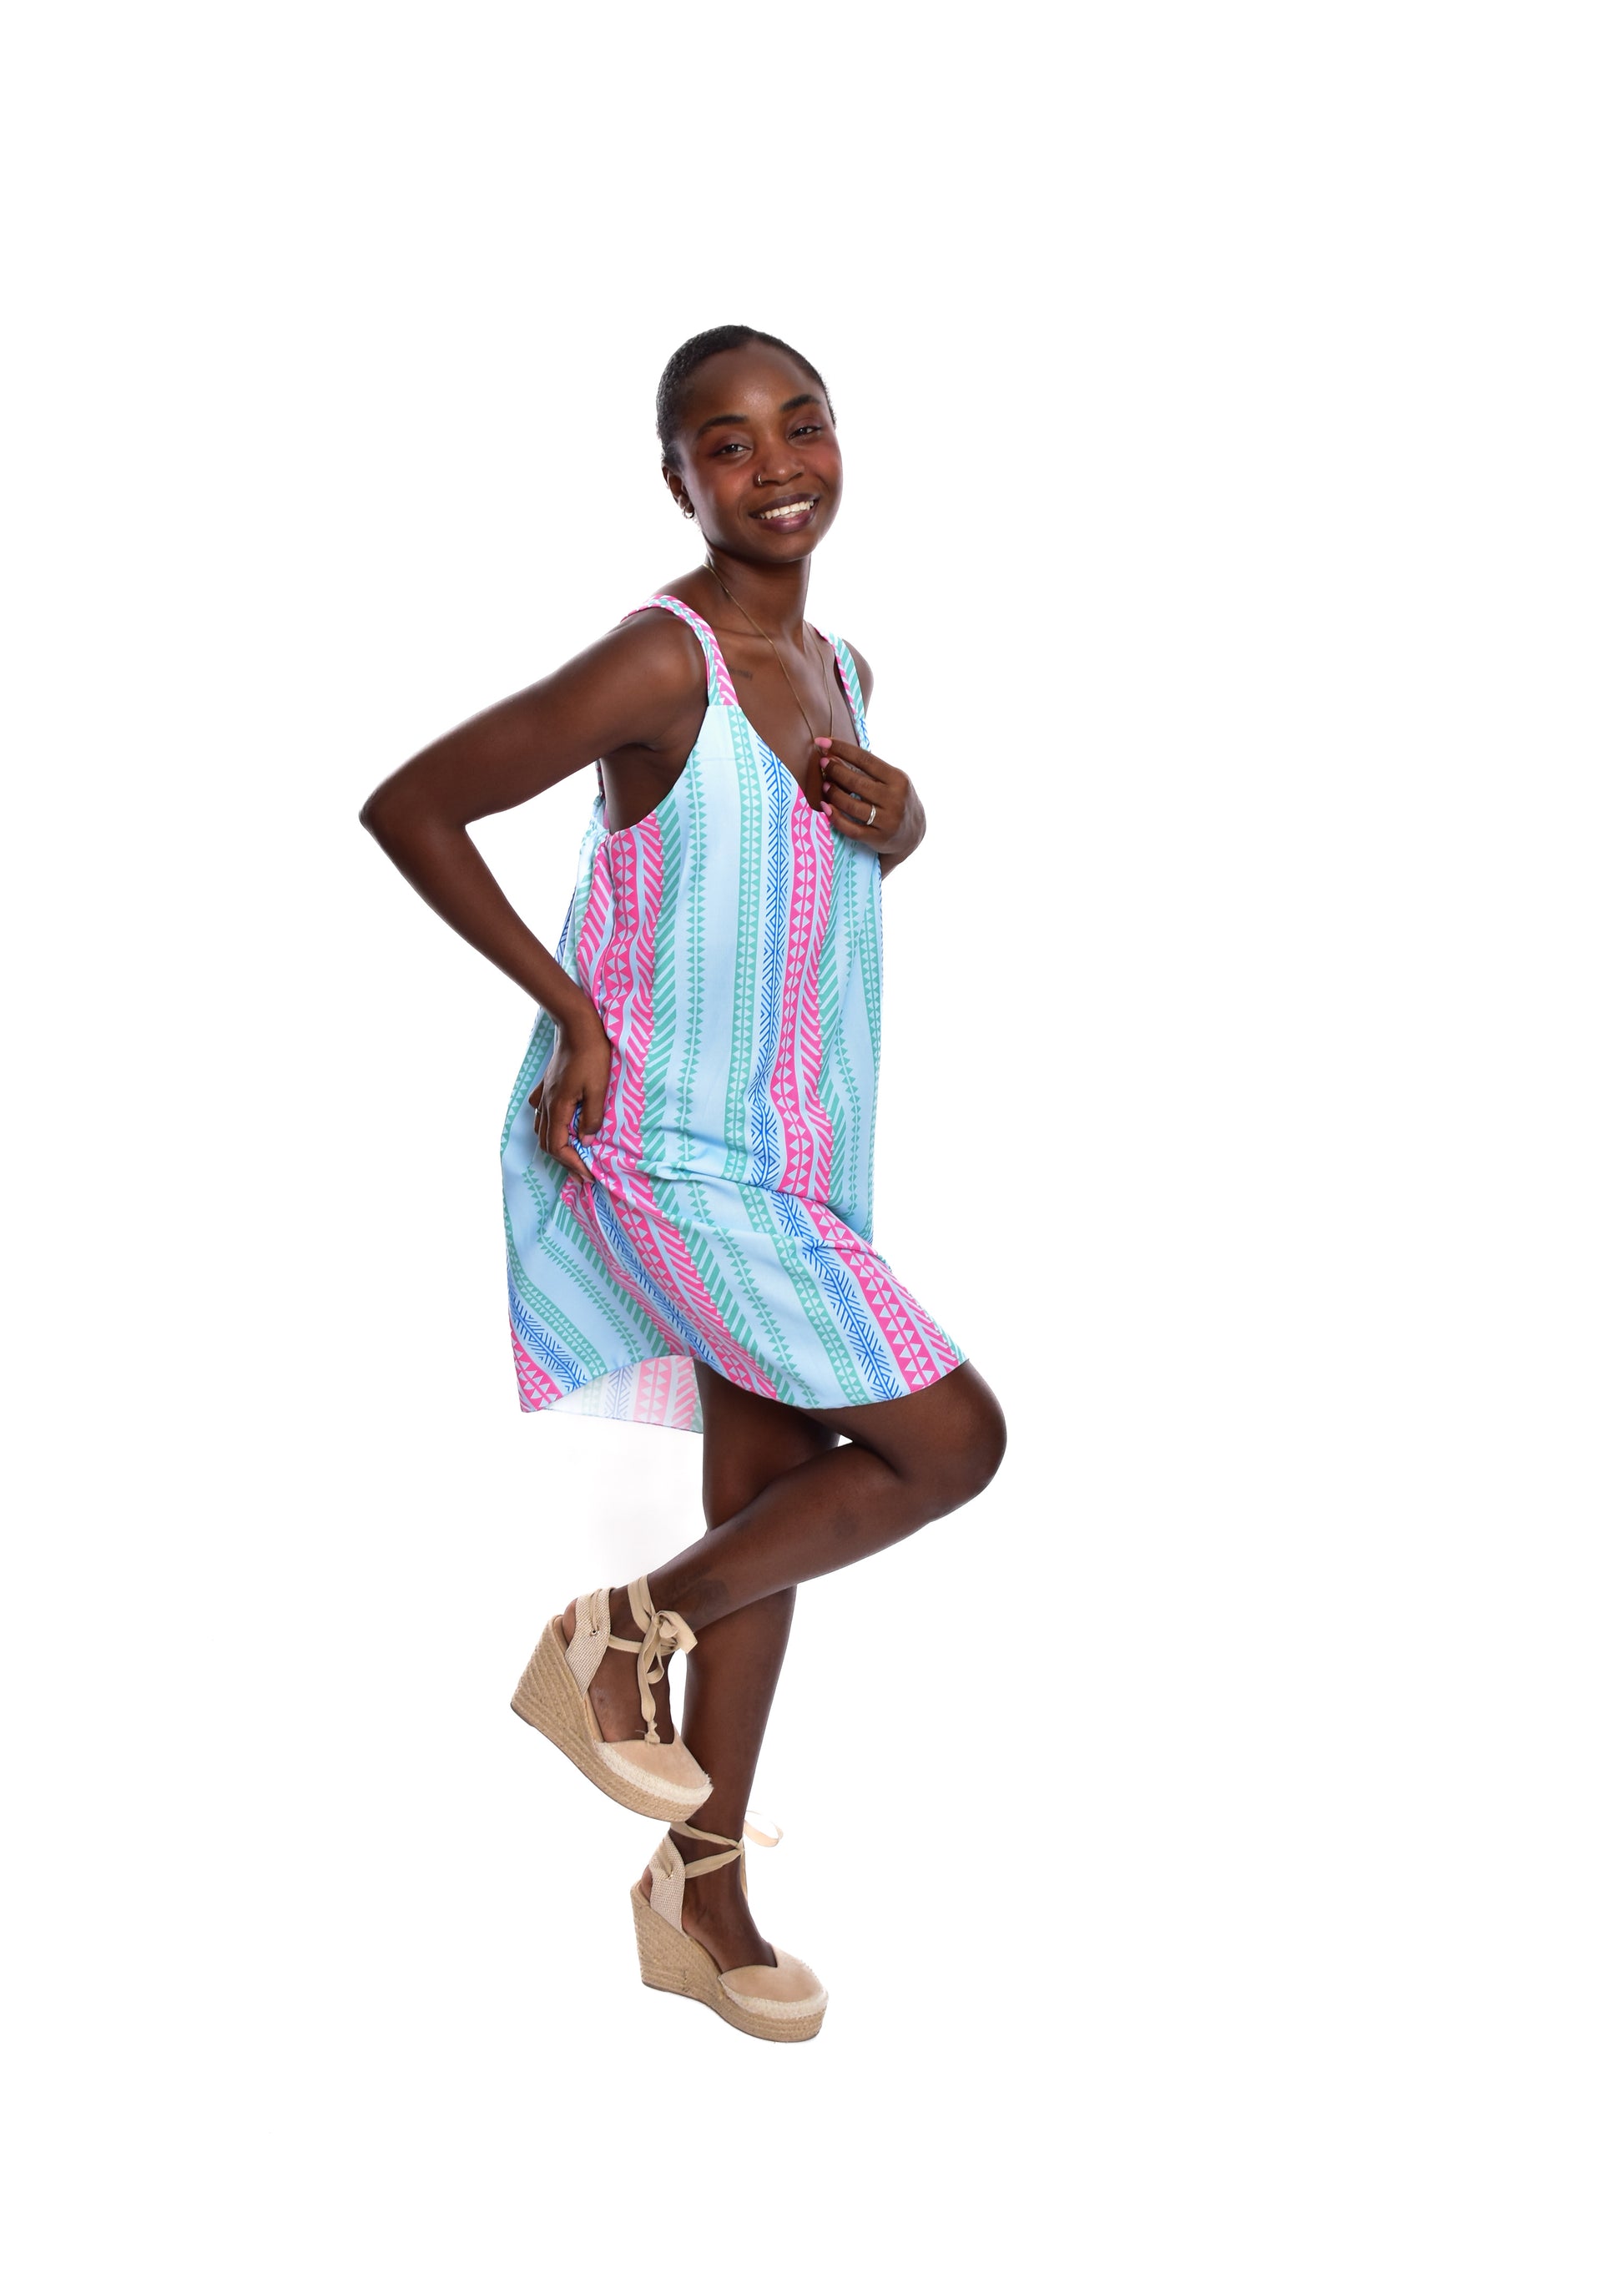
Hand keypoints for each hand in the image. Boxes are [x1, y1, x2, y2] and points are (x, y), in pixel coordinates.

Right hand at [529, 1007, 610, 1182]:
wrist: (577, 1025)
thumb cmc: (592, 1055)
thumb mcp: (599, 1089)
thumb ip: (592, 1117)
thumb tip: (588, 1141)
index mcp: (558, 1107)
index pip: (558, 1147)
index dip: (573, 1165)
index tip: (589, 1175)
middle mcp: (546, 1104)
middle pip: (548, 1142)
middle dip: (565, 1161)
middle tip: (583, 1174)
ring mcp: (544, 1094)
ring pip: (542, 1129)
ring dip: (557, 1146)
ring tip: (573, 1156)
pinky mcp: (548, 1085)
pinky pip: (541, 1112)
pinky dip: (549, 1127)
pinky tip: (559, 1126)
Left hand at [815, 737, 923, 865]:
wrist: (913, 833)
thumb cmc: (896, 799)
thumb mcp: (893, 781)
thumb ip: (870, 770)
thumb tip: (835, 754)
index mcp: (898, 779)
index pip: (865, 759)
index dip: (841, 749)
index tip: (823, 742)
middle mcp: (894, 799)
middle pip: (856, 782)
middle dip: (835, 770)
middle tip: (823, 763)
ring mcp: (887, 820)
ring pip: (851, 806)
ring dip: (833, 793)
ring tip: (825, 785)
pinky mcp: (878, 838)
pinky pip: (851, 829)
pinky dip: (835, 818)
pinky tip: (826, 807)